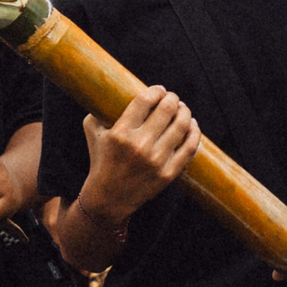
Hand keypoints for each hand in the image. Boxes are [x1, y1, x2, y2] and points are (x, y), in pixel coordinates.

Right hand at [76, 85, 199, 224]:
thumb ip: (99, 109)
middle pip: (167, 109)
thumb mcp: (92, 132)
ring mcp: (156, 160)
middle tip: (172, 98)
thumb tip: (111, 89)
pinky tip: (192, 125)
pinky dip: (195, 132)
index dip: (156, 90)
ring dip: (185, 112)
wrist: (109, 198)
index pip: (146, 100)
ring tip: (182, 109)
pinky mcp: (169, 173)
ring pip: (182, 125)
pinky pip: (190, 147)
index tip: (159, 90)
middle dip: (172, 98)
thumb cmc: (101, 159)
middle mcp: (140, 145)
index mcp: (121, 133)